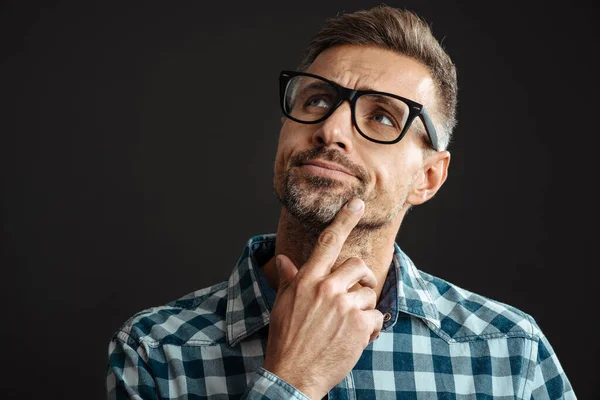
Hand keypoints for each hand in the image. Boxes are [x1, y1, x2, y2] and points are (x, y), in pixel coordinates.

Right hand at [263, 198, 383, 399]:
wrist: (293, 374)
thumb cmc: (287, 338)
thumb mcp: (284, 304)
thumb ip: (290, 279)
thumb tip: (283, 259)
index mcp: (307, 280)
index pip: (328, 242)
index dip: (344, 219)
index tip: (357, 203)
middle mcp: (326, 288)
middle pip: (358, 265)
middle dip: (363, 278)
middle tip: (358, 293)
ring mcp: (344, 306)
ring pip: (369, 292)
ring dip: (364, 308)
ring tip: (349, 325)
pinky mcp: (359, 325)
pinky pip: (377, 316)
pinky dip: (371, 329)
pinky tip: (357, 339)